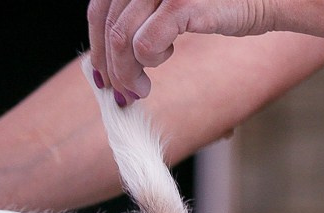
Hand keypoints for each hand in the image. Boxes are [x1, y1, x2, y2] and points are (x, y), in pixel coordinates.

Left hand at [87, 0, 272, 100]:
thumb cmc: (228, 1)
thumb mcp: (175, 5)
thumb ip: (143, 18)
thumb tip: (106, 60)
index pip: (99, 5)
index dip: (95, 43)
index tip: (102, 73)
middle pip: (106, 23)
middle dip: (109, 65)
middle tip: (121, 92)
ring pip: (120, 38)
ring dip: (126, 72)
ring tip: (141, 90)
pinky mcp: (182, 2)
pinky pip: (145, 44)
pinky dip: (147, 63)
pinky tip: (164, 61)